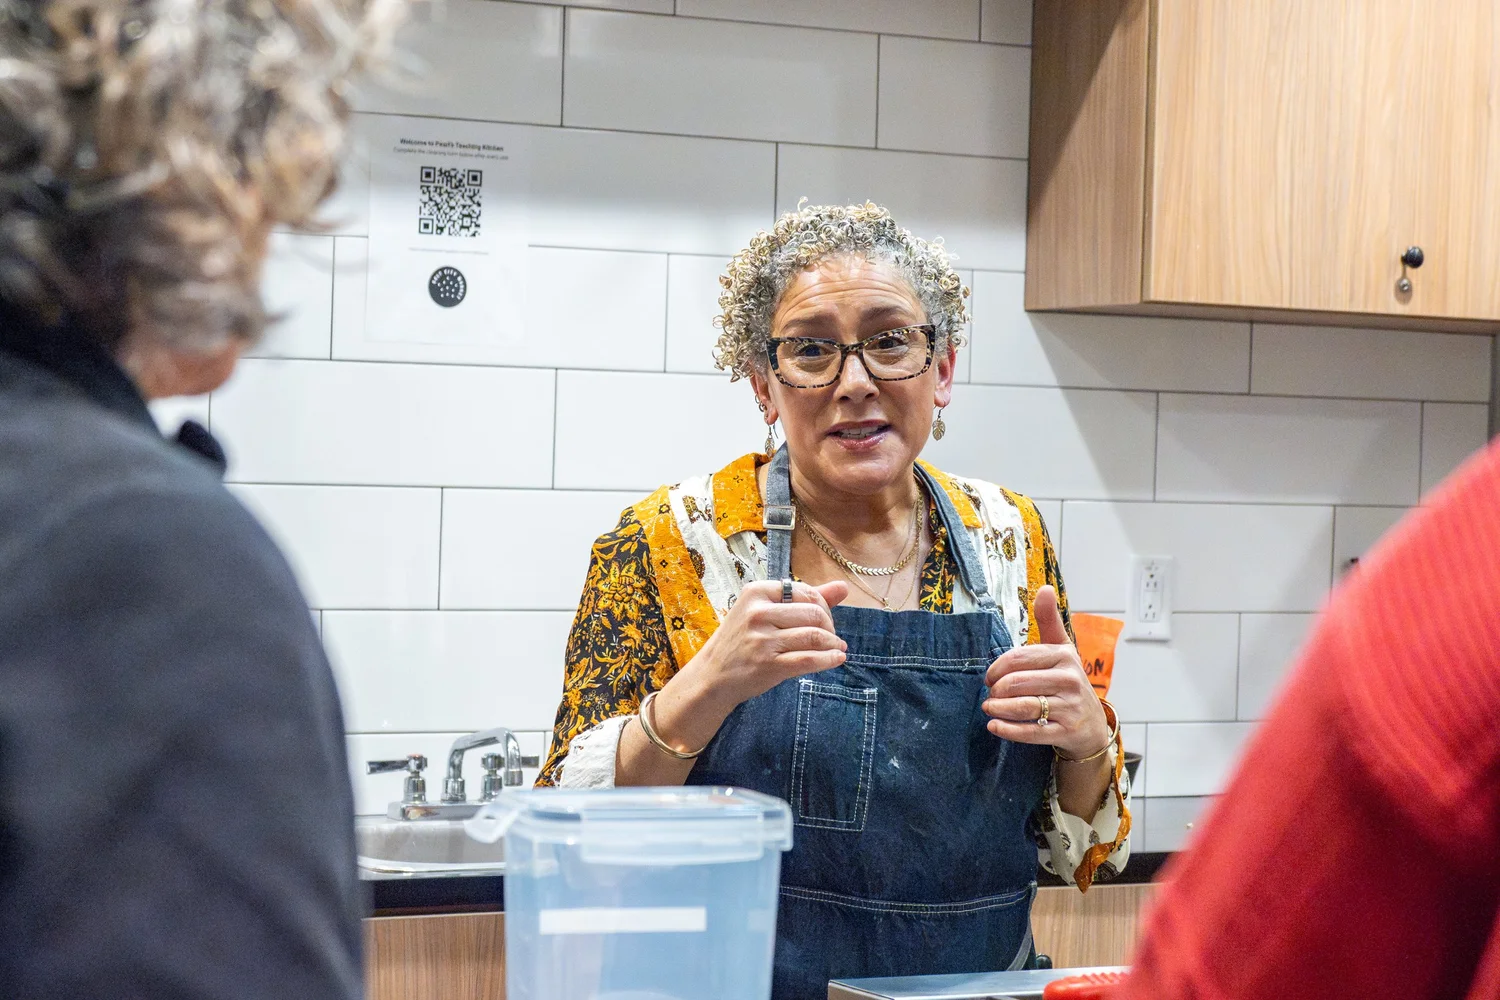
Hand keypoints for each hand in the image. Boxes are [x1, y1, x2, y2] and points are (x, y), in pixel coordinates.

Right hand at [681, 579, 849, 716]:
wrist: (713, 675)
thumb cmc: (742, 639)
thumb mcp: (764, 611)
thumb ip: (804, 597)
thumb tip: (844, 587)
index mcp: (756, 592)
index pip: (806, 592)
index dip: (824, 606)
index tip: (823, 620)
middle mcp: (758, 613)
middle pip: (814, 613)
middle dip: (830, 626)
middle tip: (830, 637)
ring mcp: (762, 640)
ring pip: (815, 636)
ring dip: (834, 644)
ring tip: (837, 649)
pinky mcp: (769, 666)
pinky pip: (810, 659)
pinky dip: (829, 659)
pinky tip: (836, 659)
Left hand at [982, 586, 1109, 758]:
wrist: (1092, 725)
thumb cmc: (1068, 683)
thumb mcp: (1062, 649)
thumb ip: (1049, 620)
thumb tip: (1045, 588)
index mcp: (1064, 656)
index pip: (1018, 658)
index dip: (996, 668)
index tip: (989, 677)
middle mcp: (1069, 680)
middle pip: (1017, 683)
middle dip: (996, 690)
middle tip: (990, 695)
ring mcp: (1069, 707)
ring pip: (1022, 707)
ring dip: (998, 708)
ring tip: (988, 708)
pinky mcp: (1066, 732)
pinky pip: (1031, 731)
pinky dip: (1007, 730)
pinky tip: (994, 726)